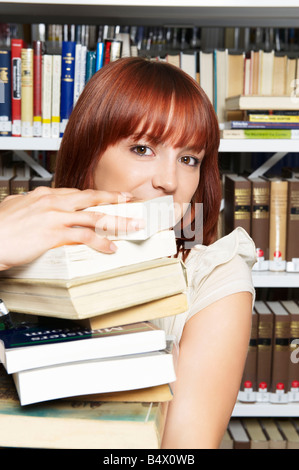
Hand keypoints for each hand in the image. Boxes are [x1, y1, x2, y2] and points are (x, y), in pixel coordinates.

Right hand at [0, 186, 143, 270]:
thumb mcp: (16, 208)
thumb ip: (31, 205)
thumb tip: (37, 202)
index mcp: (44, 195)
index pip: (76, 193)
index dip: (95, 195)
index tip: (107, 197)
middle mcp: (52, 201)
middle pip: (90, 198)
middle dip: (113, 199)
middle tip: (130, 200)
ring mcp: (55, 216)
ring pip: (94, 216)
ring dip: (116, 221)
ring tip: (132, 226)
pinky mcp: (54, 233)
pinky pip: (85, 237)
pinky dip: (101, 242)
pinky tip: (110, 247)